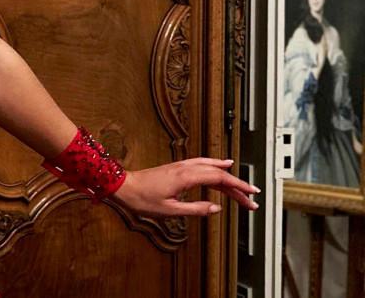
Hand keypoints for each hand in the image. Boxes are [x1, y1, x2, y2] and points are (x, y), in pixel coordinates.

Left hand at [111, 158, 258, 216]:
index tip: (252, 194)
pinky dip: (214, 165)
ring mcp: (180, 166)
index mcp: (185, 177)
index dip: (238, 187)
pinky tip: (220, 166)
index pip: (219, 179)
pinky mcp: (176, 168)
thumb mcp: (170, 210)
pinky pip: (201, 164)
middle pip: (218, 173)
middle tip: (251, 199)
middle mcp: (185, 168)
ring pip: (210, 167)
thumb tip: (216, 208)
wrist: (123, 186)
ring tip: (242, 184)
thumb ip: (195, 209)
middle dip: (237, 186)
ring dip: (228, 176)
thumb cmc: (142, 199)